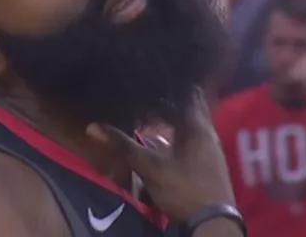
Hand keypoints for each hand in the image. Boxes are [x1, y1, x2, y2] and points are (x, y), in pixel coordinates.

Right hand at [86, 89, 234, 221]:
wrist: (212, 223)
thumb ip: (123, 146)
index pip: (186, 92)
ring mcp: (211, 147)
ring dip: (172, 118)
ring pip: (190, 122)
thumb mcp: (150, 167)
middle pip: (189, 106)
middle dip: (168, 101)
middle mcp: (208, 131)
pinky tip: (162, 142)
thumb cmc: (183, 188)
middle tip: (145, 98)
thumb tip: (93, 126)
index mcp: (197, 126)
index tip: (148, 82)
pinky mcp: (209, 161)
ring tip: (149, 118)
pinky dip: (177, 133)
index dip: (167, 86)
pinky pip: (192, 136)